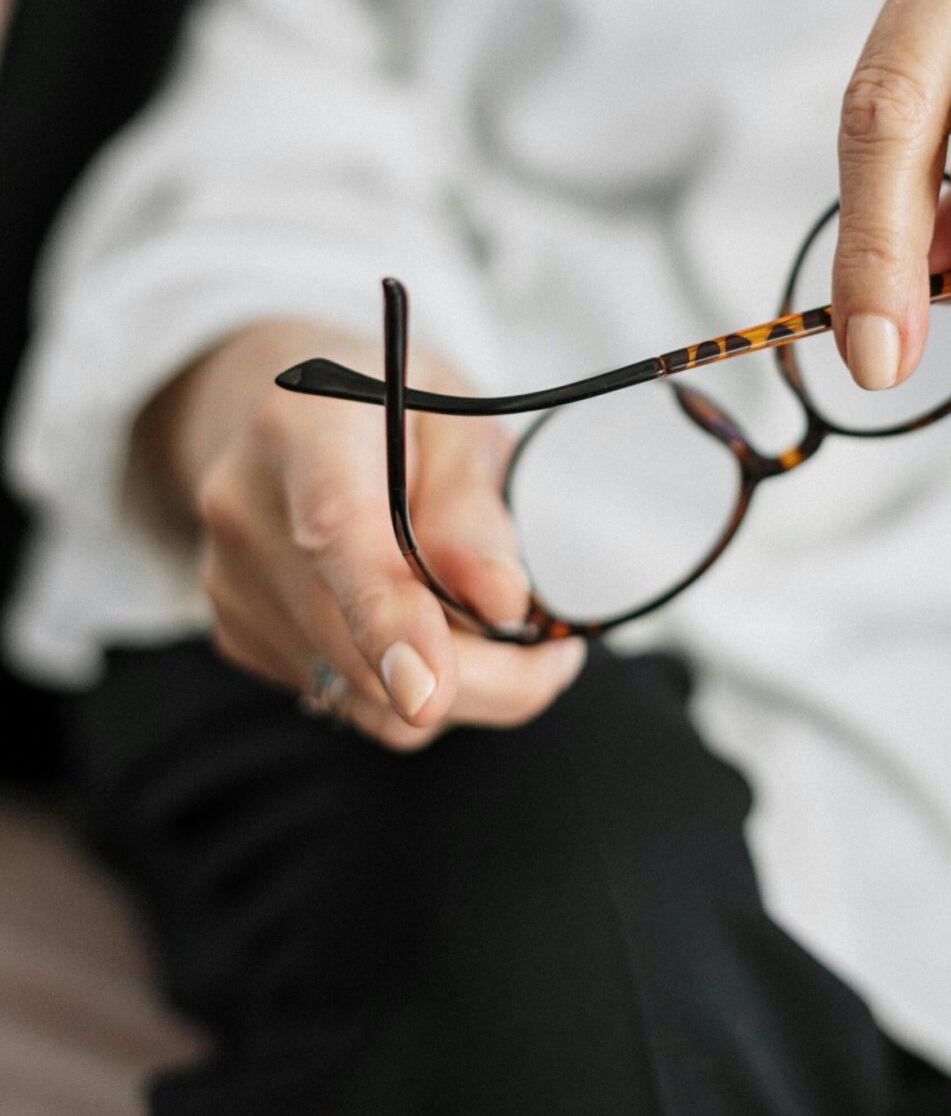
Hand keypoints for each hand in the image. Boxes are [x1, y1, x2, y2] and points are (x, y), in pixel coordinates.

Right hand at [134, 321, 584, 748]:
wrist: (290, 422)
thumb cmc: (394, 413)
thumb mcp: (460, 422)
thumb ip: (475, 508)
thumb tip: (501, 602)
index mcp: (305, 429)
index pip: (338, 532)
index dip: (385, 616)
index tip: (428, 692)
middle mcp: (248, 510)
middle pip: (359, 642)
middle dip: (479, 674)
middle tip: (553, 653)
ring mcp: (233, 582)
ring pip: (361, 696)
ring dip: (450, 687)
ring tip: (489, 624)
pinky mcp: (239, 635)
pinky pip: (344, 702)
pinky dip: (403, 687)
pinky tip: (422, 627)